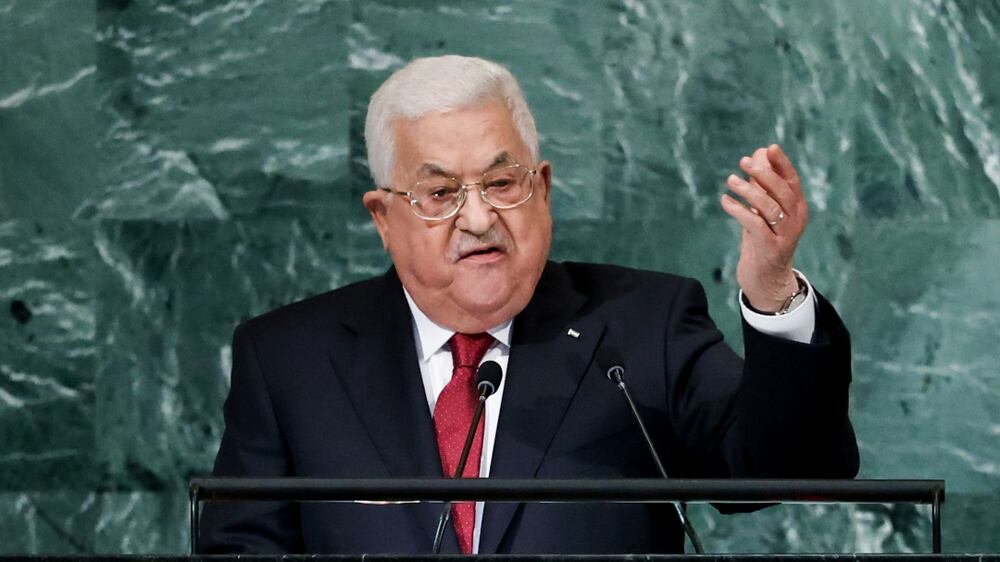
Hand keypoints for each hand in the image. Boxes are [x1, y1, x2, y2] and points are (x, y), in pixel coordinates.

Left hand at [719, 144, 807, 311]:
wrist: (766, 278)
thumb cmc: (763, 239)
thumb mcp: (763, 210)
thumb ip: (762, 184)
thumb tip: (758, 153)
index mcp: (798, 207)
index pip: (792, 180)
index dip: (782, 163)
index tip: (769, 147)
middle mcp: (796, 219)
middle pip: (782, 190)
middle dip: (763, 173)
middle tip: (743, 162)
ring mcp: (785, 234)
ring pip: (768, 206)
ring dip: (748, 190)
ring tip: (730, 180)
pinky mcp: (770, 247)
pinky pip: (753, 223)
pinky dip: (737, 209)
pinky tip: (725, 201)